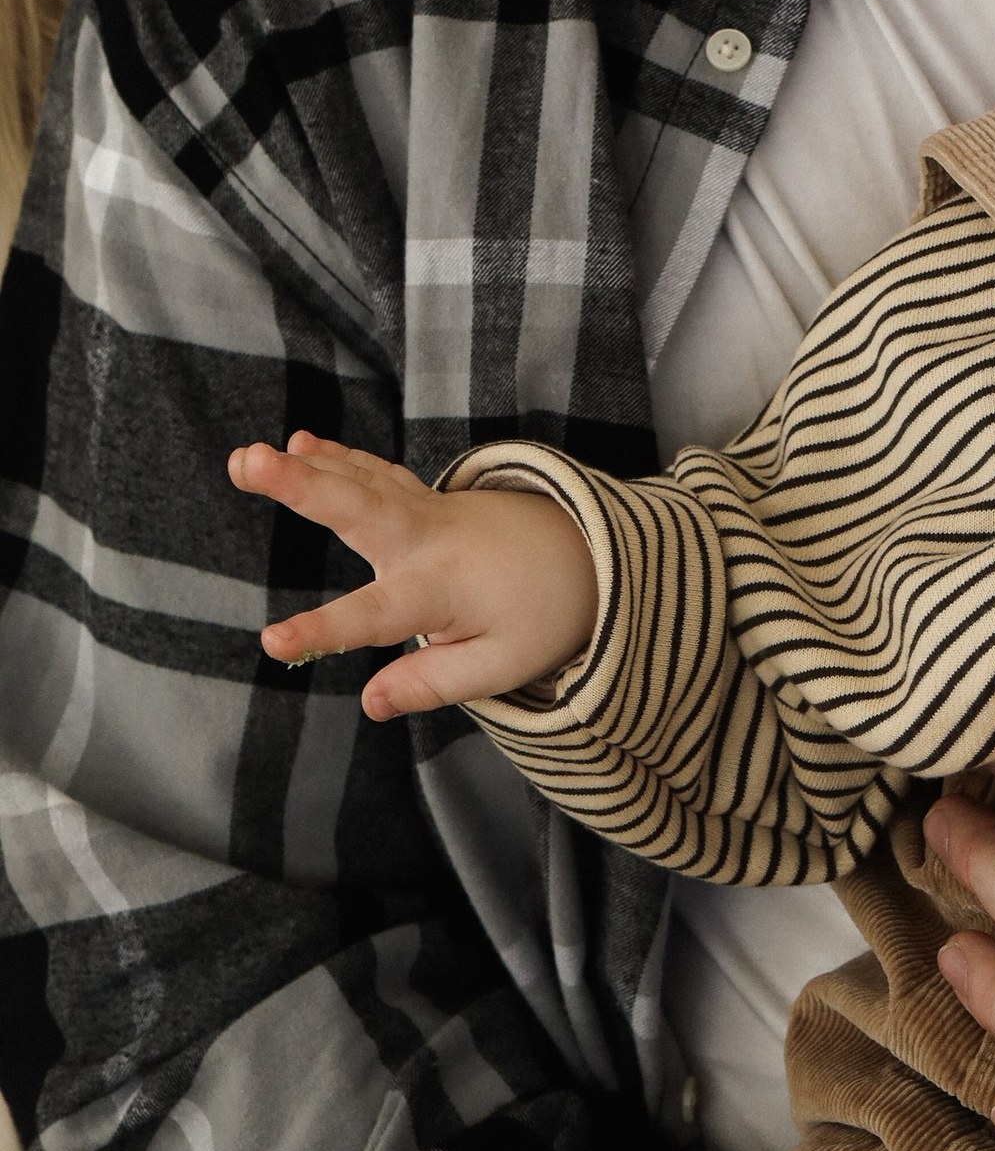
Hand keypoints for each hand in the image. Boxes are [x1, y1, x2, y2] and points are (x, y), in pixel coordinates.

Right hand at [231, 430, 598, 719]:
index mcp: (440, 589)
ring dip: (305, 467)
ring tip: (248, 457)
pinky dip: (340, 459)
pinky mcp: (427, 501)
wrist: (591, 553)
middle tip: (248, 463)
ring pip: (361, 482)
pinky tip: (302, 446)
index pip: (374, 617)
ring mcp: (427, 512)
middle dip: (302, 487)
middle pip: (360, 509)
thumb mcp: (501, 666)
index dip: (324, 631)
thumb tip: (369, 704)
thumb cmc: (543, 615)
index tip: (271, 642)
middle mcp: (427, 541)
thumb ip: (432, 682)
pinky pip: (377, 475)